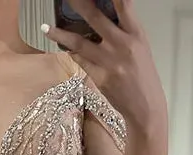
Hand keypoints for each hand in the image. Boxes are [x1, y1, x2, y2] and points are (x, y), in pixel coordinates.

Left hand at [44, 0, 166, 129]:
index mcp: (136, 34)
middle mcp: (122, 45)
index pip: (124, 5)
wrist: (145, 107)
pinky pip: (80, 61)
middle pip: (96, 18)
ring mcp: (110, 62)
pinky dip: (71, 52)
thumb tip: (105, 15)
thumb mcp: (140, 47)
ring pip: (79, 43)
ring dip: (60, 34)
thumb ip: (124, 30)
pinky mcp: (100, 78)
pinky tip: (62, 46)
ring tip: (46, 28)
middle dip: (78, 4)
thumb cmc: (143, 77)